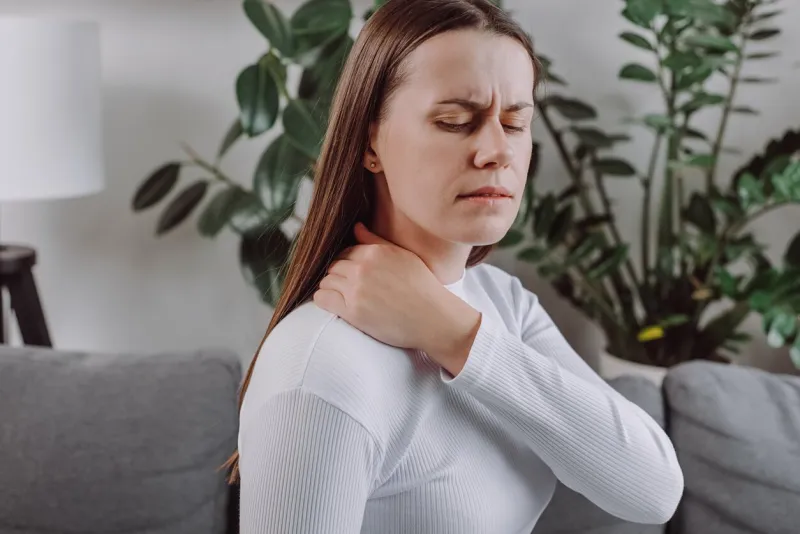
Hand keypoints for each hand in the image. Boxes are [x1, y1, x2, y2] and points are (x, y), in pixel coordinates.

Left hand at [313, 222, 480, 373]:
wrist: (434, 319)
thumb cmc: (423, 288)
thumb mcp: (403, 257)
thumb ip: (376, 241)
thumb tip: (356, 227)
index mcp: (375, 252)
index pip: (345, 251)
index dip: (347, 265)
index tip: (354, 277)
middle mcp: (363, 267)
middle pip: (333, 266)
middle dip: (338, 277)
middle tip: (350, 290)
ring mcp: (356, 288)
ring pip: (326, 281)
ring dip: (331, 289)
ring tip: (344, 299)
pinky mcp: (352, 310)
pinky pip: (322, 298)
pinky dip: (325, 301)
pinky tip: (336, 306)